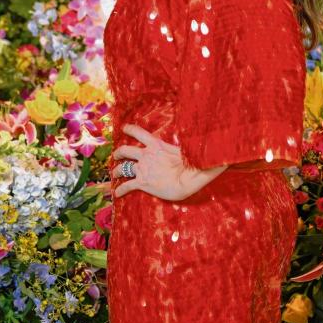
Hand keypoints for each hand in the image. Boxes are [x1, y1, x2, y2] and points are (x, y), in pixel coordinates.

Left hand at [111, 123, 225, 199]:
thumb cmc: (192, 163)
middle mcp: (146, 155)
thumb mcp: (187, 149)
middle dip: (118, 153)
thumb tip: (207, 134)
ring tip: (114, 174)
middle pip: (125, 150)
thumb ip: (188, 144)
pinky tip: (117, 194)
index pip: (138, 132)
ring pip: (122, 167)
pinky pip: (126, 186)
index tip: (123, 128)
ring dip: (116, 171)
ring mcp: (143, 169)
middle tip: (116, 155)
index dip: (129, 129)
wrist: (187, 179)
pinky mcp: (142, 183)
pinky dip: (120, 190)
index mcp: (156, 144)